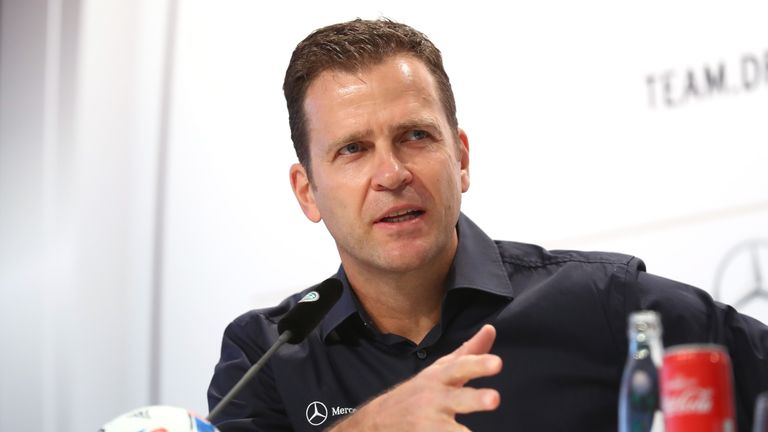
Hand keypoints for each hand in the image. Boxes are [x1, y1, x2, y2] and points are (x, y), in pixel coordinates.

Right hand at [329, 324, 501, 431]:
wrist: (380, 419)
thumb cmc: (419, 391)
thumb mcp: (440, 370)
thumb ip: (468, 353)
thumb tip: (491, 329)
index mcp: (439, 378)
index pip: (459, 367)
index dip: (478, 365)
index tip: (497, 363)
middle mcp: (434, 399)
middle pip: (457, 398)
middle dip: (475, 399)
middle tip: (494, 399)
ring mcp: (429, 423)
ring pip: (448, 430)